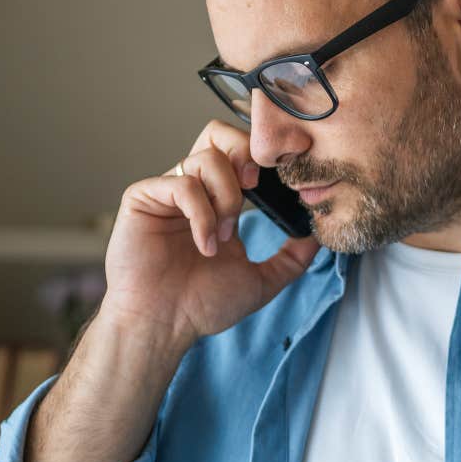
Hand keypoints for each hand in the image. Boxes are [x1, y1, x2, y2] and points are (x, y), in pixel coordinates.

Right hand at [99, 120, 319, 347]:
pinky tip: (205, 244)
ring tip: (224, 236)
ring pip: (206, 158)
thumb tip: (317, 236)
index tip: (285, 180)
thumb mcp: (260, 280)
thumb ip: (291, 258)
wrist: (163, 327)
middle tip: (255, 186)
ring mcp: (166, 192)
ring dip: (226, 197)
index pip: (240, 153)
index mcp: (217, 200)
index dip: (264, 158)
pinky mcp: (142, 198)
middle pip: (218, 134)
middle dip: (244, 154)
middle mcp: (192, 189)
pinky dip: (202, 213)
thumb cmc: (201, 306)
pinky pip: (181, 183)